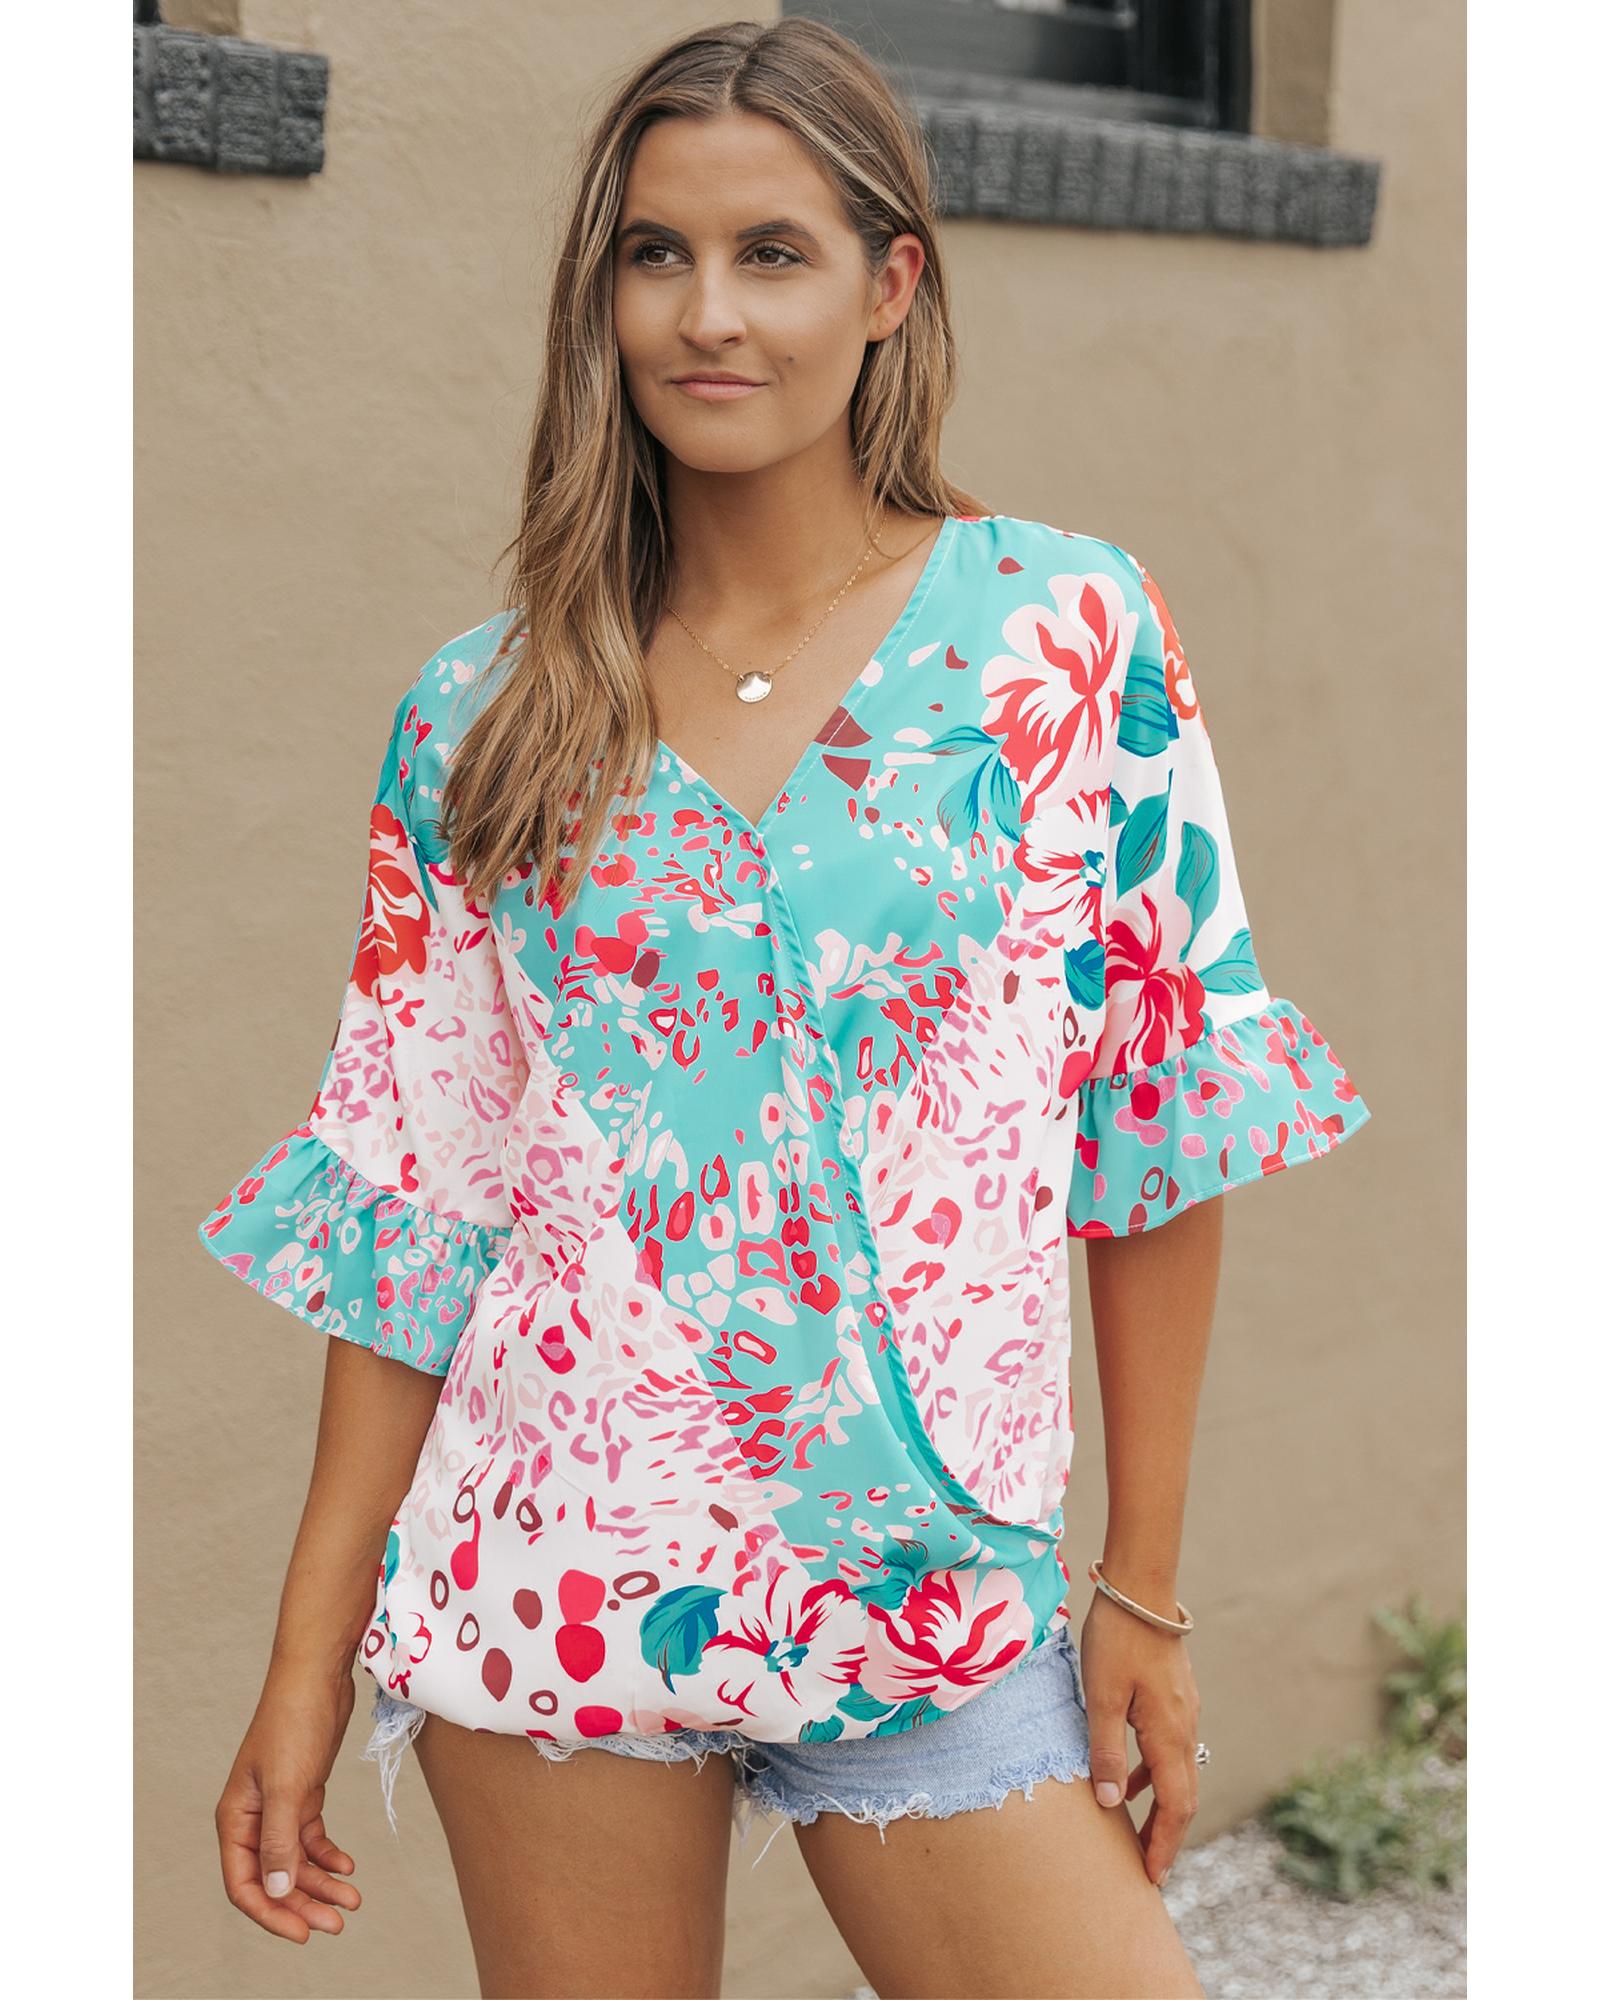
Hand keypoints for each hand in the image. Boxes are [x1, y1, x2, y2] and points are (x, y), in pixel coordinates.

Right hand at [215, 1665, 362, 1942]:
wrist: (317, 1676)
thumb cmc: (294, 1722)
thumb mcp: (288, 1786)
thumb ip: (280, 1841)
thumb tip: (277, 1892)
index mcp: (235, 1819)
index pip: (245, 1884)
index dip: (272, 1913)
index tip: (304, 1933)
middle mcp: (253, 1818)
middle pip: (274, 1878)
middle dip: (304, 1903)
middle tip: (338, 1923)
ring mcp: (278, 1806)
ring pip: (296, 1861)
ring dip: (321, 1882)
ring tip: (352, 1901)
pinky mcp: (303, 1793)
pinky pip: (311, 1838)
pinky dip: (328, 1855)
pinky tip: (348, 1867)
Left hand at [1079, 1591, 1201, 1886]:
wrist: (1141, 1588)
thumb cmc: (1116, 1639)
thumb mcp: (1100, 1696)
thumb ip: (1105, 1750)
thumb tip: (1110, 1804)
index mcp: (1168, 1734)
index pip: (1175, 1806)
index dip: (1165, 1844)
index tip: (1152, 1878)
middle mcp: (1184, 1727)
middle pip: (1183, 1796)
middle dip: (1167, 1835)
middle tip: (1148, 1869)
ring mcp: (1183, 1711)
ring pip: (1177, 1772)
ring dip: (1159, 1805)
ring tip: (1134, 1831)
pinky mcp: (1174, 1696)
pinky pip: (1168, 1748)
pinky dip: (1152, 1772)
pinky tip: (1128, 1777)